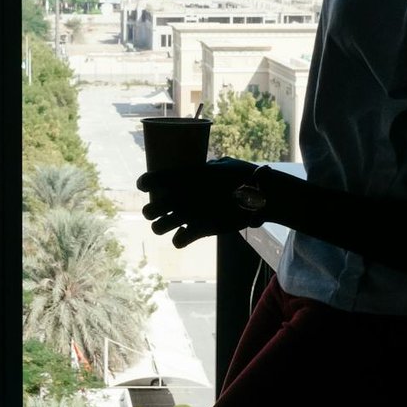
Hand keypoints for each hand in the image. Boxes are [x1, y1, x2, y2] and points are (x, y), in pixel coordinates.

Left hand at [138, 158, 261, 246]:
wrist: (262, 195)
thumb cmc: (245, 175)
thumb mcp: (222, 165)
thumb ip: (206, 168)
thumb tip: (202, 169)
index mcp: (185, 176)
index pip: (151, 180)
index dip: (144, 183)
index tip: (144, 185)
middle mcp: (183, 195)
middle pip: (150, 210)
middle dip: (151, 211)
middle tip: (156, 211)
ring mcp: (191, 214)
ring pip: (159, 228)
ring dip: (161, 227)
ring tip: (165, 225)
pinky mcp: (202, 230)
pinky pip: (179, 241)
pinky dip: (180, 239)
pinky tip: (184, 235)